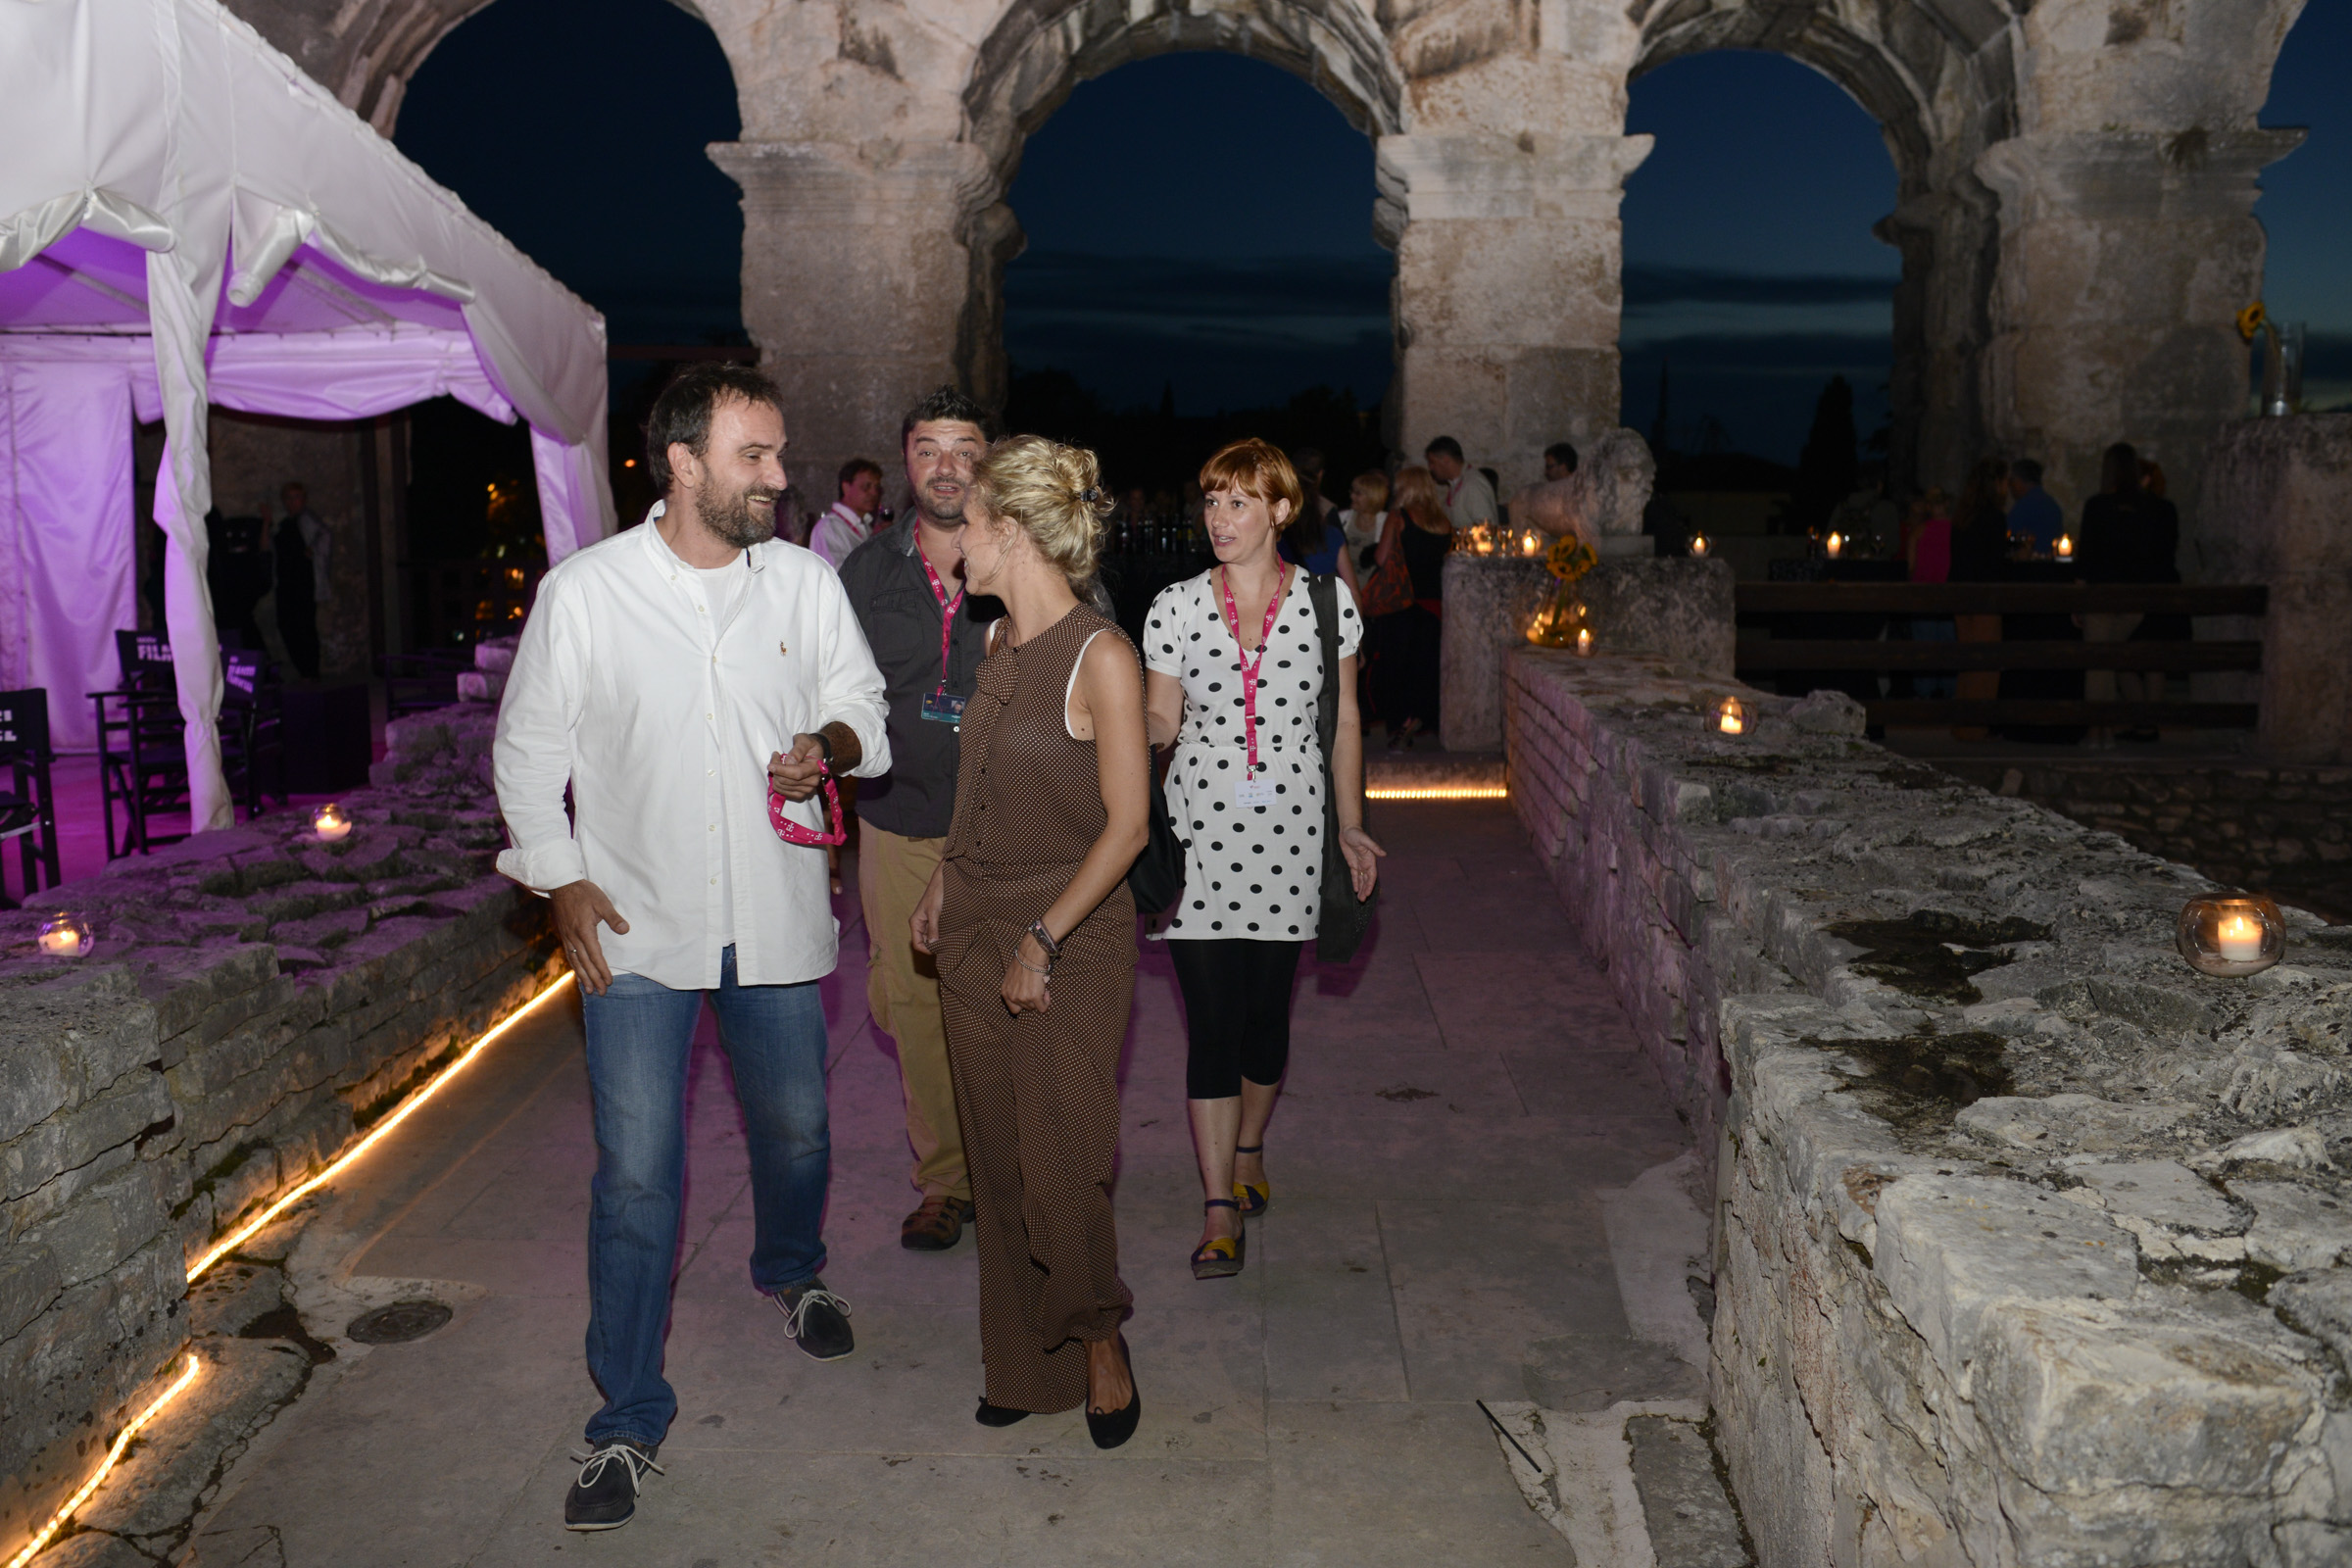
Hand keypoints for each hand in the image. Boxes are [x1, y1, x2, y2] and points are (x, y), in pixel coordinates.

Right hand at [551, 880, 629, 994]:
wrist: (561, 885)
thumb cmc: (584, 892)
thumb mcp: (602, 902)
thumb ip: (613, 917)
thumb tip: (625, 930)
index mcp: (584, 930)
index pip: (595, 955)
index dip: (602, 969)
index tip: (608, 981)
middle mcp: (574, 937)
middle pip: (585, 963)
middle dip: (593, 979)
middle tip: (601, 993)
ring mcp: (567, 937)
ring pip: (576, 962)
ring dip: (583, 977)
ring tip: (588, 990)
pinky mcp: (564, 935)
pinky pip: (569, 955)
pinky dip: (575, 967)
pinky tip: (579, 974)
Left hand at [768, 734, 828, 800]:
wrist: (814, 753)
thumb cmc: (809, 745)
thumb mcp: (804, 741)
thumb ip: (798, 750)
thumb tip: (789, 761)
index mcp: (816, 767)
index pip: (797, 773)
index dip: (782, 770)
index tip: (770, 766)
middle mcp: (813, 781)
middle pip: (787, 781)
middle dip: (776, 769)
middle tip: (775, 757)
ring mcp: (807, 790)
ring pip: (782, 786)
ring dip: (775, 775)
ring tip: (777, 763)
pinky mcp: (800, 794)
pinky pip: (782, 791)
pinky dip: (776, 782)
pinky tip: (779, 773)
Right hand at [910, 867, 946, 954]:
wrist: (943, 880)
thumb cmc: (937, 894)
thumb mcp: (935, 912)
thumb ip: (933, 929)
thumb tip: (933, 944)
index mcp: (915, 922)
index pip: (917, 944)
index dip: (927, 950)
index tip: (940, 950)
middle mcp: (920, 924)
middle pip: (924, 942)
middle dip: (933, 946)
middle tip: (947, 947)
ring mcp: (927, 922)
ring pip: (930, 938)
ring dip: (939, 941)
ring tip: (950, 942)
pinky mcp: (935, 919)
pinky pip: (936, 932)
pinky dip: (942, 935)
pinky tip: (951, 935)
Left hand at [1000, 933, 1052, 1016]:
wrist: (1031, 954)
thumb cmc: (1023, 961)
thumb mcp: (1012, 977)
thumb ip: (1014, 988)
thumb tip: (1023, 995)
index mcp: (1005, 992)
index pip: (1013, 1009)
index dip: (1023, 1005)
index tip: (1028, 998)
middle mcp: (1012, 997)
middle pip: (1026, 1008)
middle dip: (1032, 1000)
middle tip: (1036, 989)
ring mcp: (1023, 998)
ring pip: (1035, 1007)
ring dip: (1039, 999)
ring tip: (1040, 986)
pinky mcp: (1034, 997)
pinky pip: (1042, 1008)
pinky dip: (1046, 1002)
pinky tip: (1046, 992)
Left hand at [1338, 825, 1384, 900]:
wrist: (1348, 830)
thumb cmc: (1357, 833)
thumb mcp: (1365, 840)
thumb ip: (1374, 847)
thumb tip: (1384, 854)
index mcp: (1370, 859)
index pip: (1371, 875)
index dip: (1370, 884)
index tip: (1368, 893)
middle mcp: (1366, 863)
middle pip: (1367, 880)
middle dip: (1365, 890)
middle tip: (1363, 899)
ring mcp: (1359, 864)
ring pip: (1361, 879)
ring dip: (1361, 888)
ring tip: (1360, 898)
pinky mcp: (1352, 863)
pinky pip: (1355, 875)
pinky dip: (1356, 882)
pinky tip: (1356, 890)